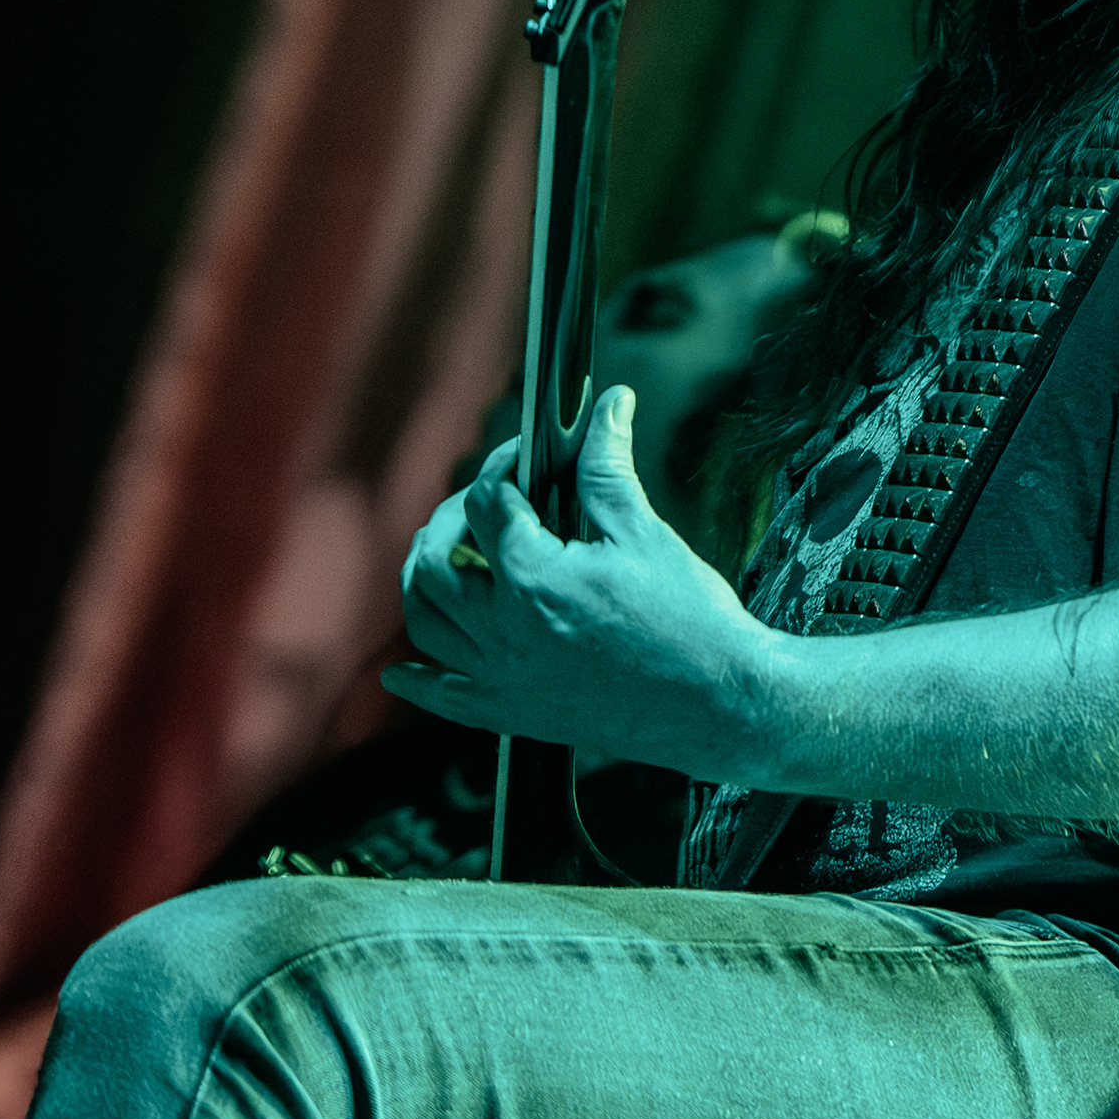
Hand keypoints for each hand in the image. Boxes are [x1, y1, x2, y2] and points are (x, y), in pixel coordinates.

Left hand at [383, 388, 788, 777]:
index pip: (488, 503)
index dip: (501, 466)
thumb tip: (609, 405)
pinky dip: (415, 679)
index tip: (524, 456)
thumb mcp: (643, 533)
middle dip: (451, 519)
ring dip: (423, 583)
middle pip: (434, 561)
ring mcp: (502, 677)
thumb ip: (607, 467)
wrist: (716, 701)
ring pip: (426, 623)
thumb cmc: (688, 618)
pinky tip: (401, 668)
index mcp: (534, 578)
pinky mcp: (512, 714)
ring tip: (444, 556)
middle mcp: (504, 631)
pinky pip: (442, 697)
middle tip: (484, 504)